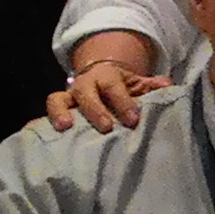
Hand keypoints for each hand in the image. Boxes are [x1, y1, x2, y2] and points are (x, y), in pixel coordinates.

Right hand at [49, 33, 167, 130]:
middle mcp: (85, 84)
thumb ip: (152, 86)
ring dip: (60, 112)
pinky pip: (48, 114)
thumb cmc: (122, 87)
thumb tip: (168, 86)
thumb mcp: (138, 83)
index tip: (133, 119)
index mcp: (106, 76)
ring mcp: (68, 97)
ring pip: (57, 99)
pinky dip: (46, 122)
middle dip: (95, 110)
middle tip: (106, 127)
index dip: (123, 102)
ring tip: (65, 127)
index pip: (114, 87)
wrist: (100, 78)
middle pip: (85, 93)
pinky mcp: (58, 111)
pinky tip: (48, 137)